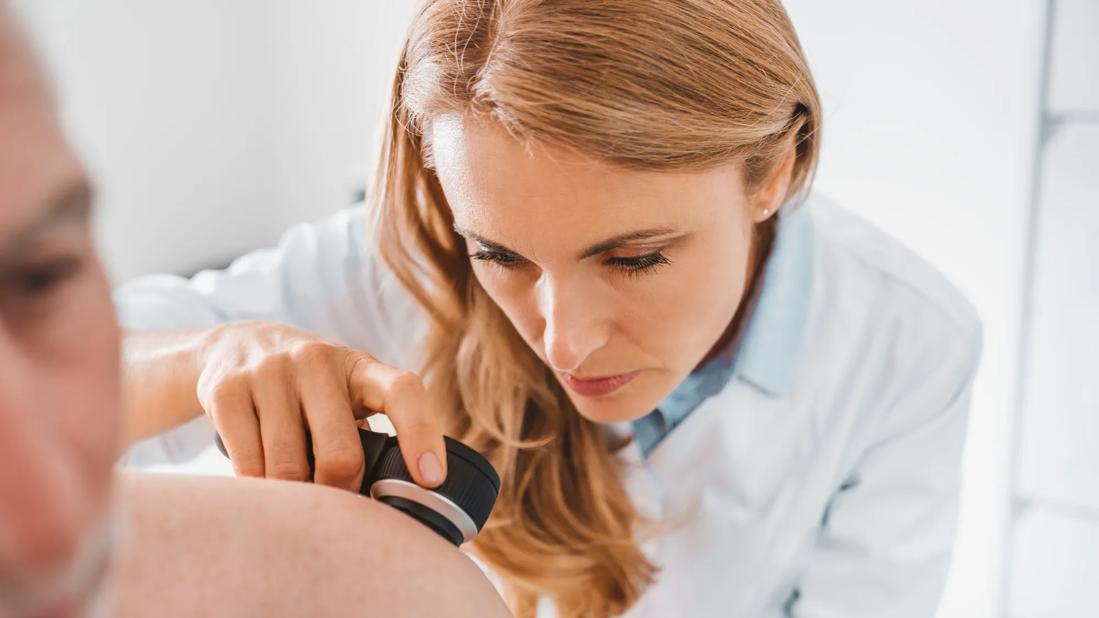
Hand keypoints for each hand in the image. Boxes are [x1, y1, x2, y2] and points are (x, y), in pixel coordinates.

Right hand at [195, 320, 446, 491]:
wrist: (237, 345)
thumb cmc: (310, 388)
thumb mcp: (347, 394)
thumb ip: (371, 434)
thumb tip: (391, 505)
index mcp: (360, 368)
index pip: (404, 392)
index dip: (422, 436)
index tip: (431, 480)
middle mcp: (316, 362)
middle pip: (341, 454)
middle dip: (341, 493)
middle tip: (336, 504)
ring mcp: (269, 372)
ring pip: (288, 469)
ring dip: (295, 497)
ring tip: (296, 494)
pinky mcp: (227, 391)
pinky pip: (247, 465)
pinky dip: (259, 489)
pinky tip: (263, 484)